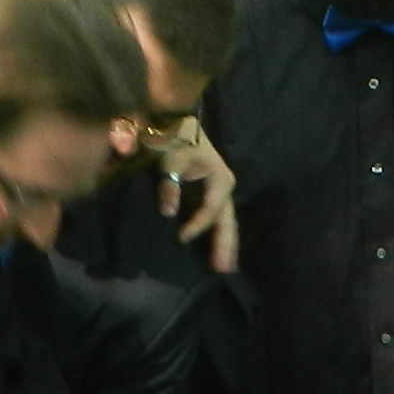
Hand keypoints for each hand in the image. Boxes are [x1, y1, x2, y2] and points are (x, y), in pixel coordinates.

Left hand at [152, 122, 239, 274]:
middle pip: (226, 221)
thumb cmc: (174, 136)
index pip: (211, 209)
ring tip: (224, 268)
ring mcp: (217, 193)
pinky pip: (214, 220)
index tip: (181, 238)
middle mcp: (223, 188)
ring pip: (224, 223)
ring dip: (224, 244)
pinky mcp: (207, 196)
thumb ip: (169, 184)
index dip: (198, 225)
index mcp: (220, 178)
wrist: (174, 123)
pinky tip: (214, 254)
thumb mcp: (170, 157)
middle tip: (222, 269)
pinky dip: (215, 236)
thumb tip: (167, 213)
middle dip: (225, 245)